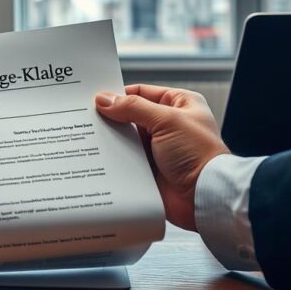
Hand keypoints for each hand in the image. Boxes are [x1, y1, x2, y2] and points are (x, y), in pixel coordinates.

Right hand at [95, 85, 228, 230]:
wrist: (204, 197)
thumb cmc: (198, 155)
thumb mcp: (166, 120)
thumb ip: (133, 108)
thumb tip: (104, 99)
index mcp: (179, 104)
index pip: (142, 92)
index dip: (119, 95)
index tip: (96, 99)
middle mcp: (169, 124)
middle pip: (131, 116)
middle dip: (112, 119)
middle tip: (86, 118)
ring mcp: (158, 148)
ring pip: (126, 139)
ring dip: (111, 140)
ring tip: (88, 137)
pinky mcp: (150, 169)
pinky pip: (126, 160)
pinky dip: (114, 160)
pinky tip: (97, 158)